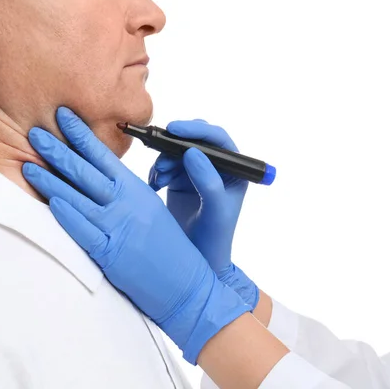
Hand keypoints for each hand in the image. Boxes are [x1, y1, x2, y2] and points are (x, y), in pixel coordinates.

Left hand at [22, 107, 250, 363]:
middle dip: (57, 150)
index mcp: (136, 190)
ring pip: (77, 198)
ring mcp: (117, 228)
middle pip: (84, 172)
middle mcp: (125, 204)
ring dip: (50, 180)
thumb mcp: (150, 209)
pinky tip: (50, 202)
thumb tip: (100, 175)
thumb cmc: (169, 247)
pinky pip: (84, 231)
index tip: (63, 116)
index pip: (103, 155)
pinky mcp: (111, 255)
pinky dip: (67, 215)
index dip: (80, 134)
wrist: (186, 286)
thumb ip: (125, 191)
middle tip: (34, 132)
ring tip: (27, 165)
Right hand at [148, 120, 258, 307]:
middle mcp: (216, 168)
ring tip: (160, 180)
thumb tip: (193, 152)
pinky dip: (157, 171)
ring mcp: (196, 174)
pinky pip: (165, 165)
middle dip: (175, 146)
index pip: (217, 139)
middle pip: (194, 141)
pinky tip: (155, 186)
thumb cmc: (214, 239)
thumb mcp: (215, 211)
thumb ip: (208, 181)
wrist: (197, 260)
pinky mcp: (179, 182)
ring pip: (176, 152)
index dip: (196, 129)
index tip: (174, 129)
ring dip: (164, 161)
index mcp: (234, 170)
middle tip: (161, 158)